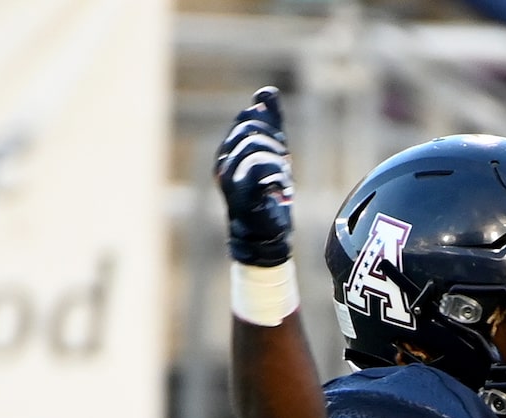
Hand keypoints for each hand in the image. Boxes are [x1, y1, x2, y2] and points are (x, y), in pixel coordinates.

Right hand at [214, 87, 293, 266]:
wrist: (264, 237)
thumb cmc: (266, 196)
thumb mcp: (272, 153)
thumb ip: (270, 123)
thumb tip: (268, 91)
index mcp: (227, 151)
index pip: (248, 118)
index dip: (270, 128)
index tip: (279, 150)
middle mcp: (223, 164)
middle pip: (251, 130)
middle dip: (274, 144)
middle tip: (282, 166)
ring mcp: (229, 180)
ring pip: (257, 148)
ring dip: (277, 164)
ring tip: (280, 182)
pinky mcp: (241, 196)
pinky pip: (261, 169)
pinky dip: (277, 177)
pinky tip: (278, 189)